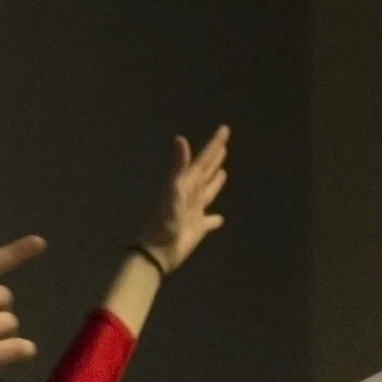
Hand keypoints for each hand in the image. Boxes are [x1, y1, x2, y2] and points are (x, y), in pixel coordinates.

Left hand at [139, 125, 228, 274]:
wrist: (157, 252)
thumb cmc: (164, 222)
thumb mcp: (173, 191)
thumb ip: (178, 166)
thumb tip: (180, 138)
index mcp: (186, 184)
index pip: (203, 160)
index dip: (214, 145)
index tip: (225, 129)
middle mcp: (190, 194)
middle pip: (205, 171)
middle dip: (215, 157)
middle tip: (224, 142)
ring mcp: (194, 211)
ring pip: (208, 192)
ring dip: (215, 182)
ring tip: (222, 171)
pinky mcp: (197, 228)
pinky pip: (209, 221)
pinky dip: (215, 219)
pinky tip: (219, 218)